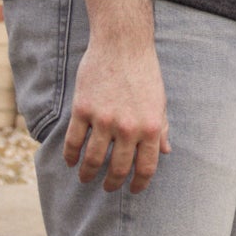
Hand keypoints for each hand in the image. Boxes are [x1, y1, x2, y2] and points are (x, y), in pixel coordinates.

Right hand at [63, 39, 169, 192]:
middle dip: (112, 183)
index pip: (145, 167)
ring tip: (86, 178)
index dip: (139, 184)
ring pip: (93, 159)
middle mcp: (128, 127)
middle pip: (118, 168)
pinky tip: (70, 161)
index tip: (133, 190)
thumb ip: (161, 128)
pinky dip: (70, 156)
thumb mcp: (160, 101)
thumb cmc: (144, 72)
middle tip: (107, 187)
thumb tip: (165, 151)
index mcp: (151, 127)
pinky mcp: (83, 110)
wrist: (122, 44)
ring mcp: (104, 119)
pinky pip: (73, 141)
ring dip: (88, 174)